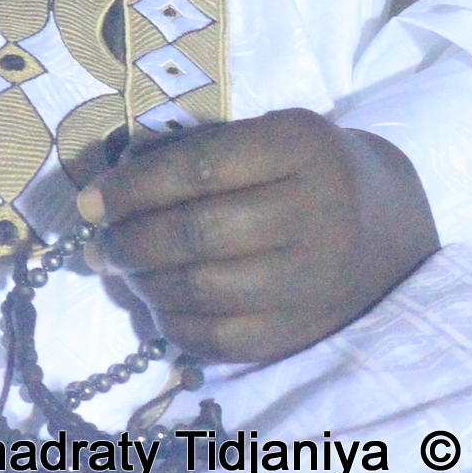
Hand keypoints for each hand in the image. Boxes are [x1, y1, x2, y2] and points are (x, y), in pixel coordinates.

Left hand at [79, 109, 438, 364]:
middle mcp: (316, 212)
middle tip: (99, 245)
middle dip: (130, 241)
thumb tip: (109, 183)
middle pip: (199, 234)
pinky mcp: (307, 328)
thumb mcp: (259, 134)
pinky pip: (225, 339)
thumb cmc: (297, 169)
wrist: (384, 225)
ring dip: (145, 284)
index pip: (200, 170)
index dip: (132, 189)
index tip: (87, 203)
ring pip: (206, 290)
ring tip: (122, 271)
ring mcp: (315, 278)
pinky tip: (157, 305)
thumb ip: (190, 150)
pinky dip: (175, 325)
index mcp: (299, 146)